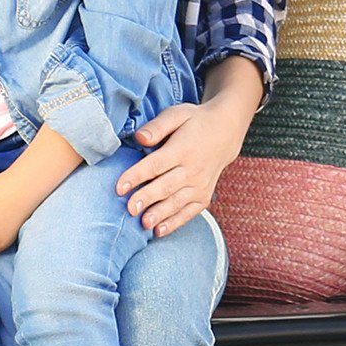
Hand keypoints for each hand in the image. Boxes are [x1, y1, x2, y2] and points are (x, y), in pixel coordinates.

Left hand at [117, 79, 257, 239]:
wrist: (225, 132)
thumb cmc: (195, 122)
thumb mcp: (177, 114)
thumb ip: (157, 126)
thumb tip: (139, 138)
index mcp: (182, 148)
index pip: (156, 164)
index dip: (137, 175)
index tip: (119, 187)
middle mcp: (193, 169)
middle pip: (166, 186)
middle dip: (147, 198)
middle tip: (130, 209)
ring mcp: (200, 185)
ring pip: (177, 202)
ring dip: (160, 214)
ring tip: (143, 223)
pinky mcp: (204, 196)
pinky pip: (189, 212)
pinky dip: (175, 223)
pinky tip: (159, 231)